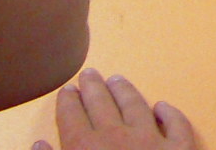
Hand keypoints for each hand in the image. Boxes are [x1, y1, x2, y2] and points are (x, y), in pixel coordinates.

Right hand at [35, 69, 195, 149]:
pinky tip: (163, 106)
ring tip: (118, 80)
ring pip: (136, 106)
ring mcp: (152, 140)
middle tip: (89, 74)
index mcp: (84, 149)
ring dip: (125, 92)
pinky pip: (176, 126)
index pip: (72, 118)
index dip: (68, 103)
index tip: (67, 90)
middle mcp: (116, 137)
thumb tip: (39, 145)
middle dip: (93, 88)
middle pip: (102, 105)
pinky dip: (169, 113)